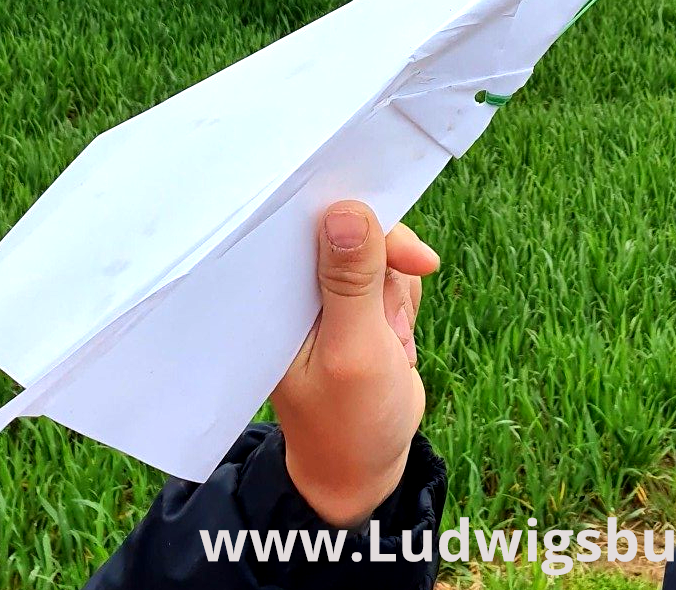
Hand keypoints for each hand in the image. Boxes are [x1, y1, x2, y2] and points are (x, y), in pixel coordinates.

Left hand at [272, 203, 439, 527]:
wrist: (368, 465)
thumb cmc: (350, 420)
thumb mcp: (355, 350)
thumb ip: (352, 282)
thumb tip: (347, 210)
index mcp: (270, 298)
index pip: (303, 227)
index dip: (355, 220)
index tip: (404, 251)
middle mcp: (291, 289)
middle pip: (350, 231)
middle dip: (389, 267)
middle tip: (406, 306)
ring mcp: (323, 295)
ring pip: (377, 252)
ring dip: (398, 293)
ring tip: (393, 344)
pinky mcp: (351, 303)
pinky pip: (390, 274)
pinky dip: (404, 302)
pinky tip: (397, 341)